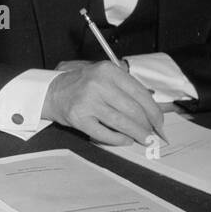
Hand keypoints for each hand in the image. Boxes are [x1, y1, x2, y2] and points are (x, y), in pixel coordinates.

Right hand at [42, 62, 165, 145]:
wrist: (50, 92)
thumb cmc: (80, 85)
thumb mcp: (103, 75)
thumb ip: (125, 87)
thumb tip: (152, 110)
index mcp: (108, 71)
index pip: (141, 94)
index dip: (154, 112)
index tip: (160, 123)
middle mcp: (98, 84)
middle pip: (134, 110)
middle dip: (148, 126)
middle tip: (153, 134)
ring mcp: (88, 101)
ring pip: (122, 123)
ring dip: (137, 134)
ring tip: (144, 139)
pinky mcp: (79, 118)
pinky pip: (105, 133)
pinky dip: (119, 140)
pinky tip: (125, 140)